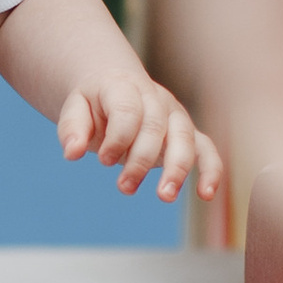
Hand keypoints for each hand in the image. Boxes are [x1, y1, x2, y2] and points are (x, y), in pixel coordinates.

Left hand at [58, 68, 224, 206]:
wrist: (115, 89)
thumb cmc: (94, 104)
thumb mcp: (75, 107)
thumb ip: (72, 127)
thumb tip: (72, 153)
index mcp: (124, 87)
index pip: (127, 111)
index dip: (118, 138)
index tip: (104, 162)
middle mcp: (155, 99)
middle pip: (155, 127)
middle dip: (141, 160)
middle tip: (124, 187)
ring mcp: (174, 115)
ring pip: (184, 138)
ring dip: (176, 168)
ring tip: (165, 196)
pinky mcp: (186, 134)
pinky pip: (206, 149)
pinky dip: (210, 170)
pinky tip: (206, 195)